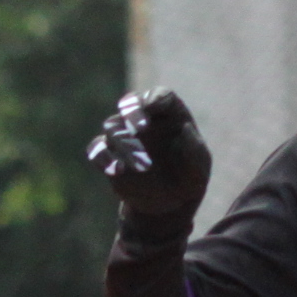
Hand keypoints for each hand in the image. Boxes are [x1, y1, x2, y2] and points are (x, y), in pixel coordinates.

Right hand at [85, 89, 210, 228]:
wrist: (170, 201)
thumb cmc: (189, 177)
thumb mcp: (199, 168)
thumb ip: (196, 150)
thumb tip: (187, 129)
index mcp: (169, 113)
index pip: (160, 95)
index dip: (155, 98)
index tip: (152, 107)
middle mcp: (144, 118)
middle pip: (131, 103)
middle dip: (133, 112)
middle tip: (140, 128)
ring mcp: (124, 135)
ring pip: (113, 127)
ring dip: (125, 143)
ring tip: (143, 166)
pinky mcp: (110, 154)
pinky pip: (97, 149)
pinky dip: (102, 157)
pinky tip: (117, 170)